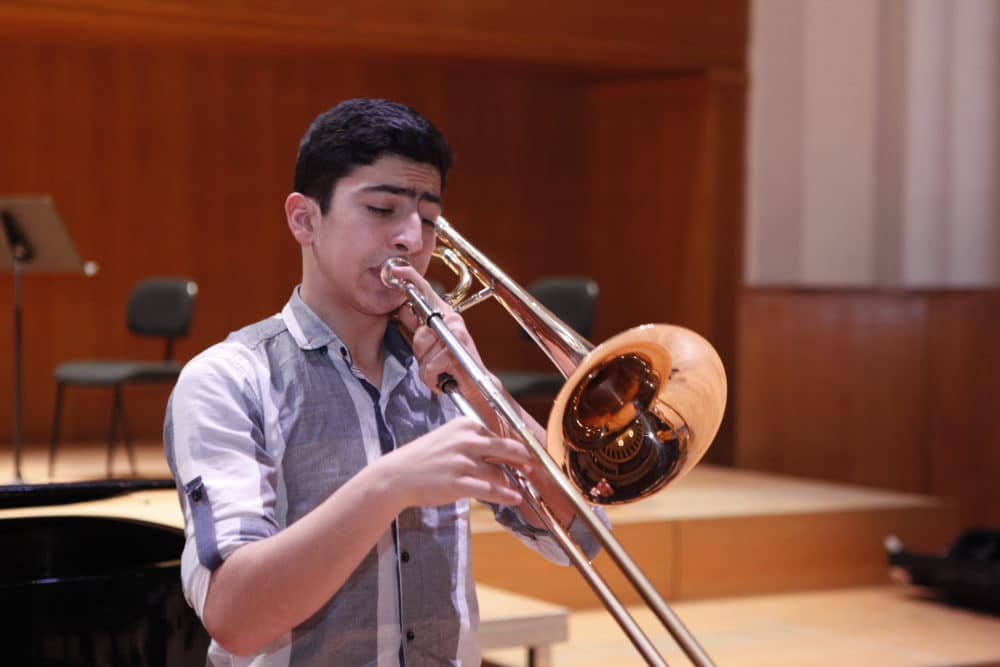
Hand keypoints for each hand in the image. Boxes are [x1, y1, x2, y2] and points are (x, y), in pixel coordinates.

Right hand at [383, 416, 532, 507]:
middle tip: (535, 466)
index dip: (516, 447)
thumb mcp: (449, 439)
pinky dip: (505, 495)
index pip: (499, 435)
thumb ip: (474, 443)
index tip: (528, 454)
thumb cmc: (423, 458)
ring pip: (499, 473)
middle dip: (525, 459)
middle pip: (507, 449)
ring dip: (513, 483)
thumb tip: (502, 453)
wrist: (397, 476)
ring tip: (521, 489)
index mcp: (465, 425)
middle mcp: (466, 440)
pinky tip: (514, 498)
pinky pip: (490, 489)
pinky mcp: (458, 483)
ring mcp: (462, 462)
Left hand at [388, 263, 485, 395]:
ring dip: (426, 367)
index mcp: (446, 315)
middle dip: (421, 351)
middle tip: (433, 360)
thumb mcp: (431, 344)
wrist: (477, 384)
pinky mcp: (455, 353)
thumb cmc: (454, 365)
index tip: (396, 270)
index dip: (411, 278)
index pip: (427, 292)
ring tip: (440, 370)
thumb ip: (417, 327)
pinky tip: (444, 378)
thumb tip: (403, 310)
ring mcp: (456, 334)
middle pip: (419, 332)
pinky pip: (429, 367)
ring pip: (423, 349)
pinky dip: (432, 378)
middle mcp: (452, 320)